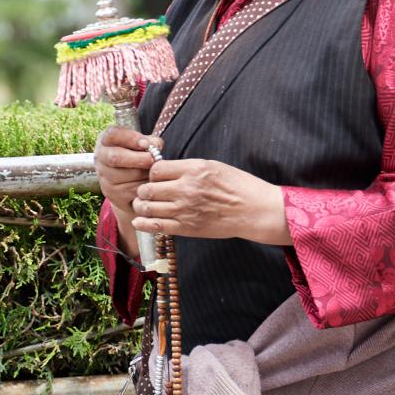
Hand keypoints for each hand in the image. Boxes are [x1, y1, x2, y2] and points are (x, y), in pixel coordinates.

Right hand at [93, 126, 163, 214]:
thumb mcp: (139, 145)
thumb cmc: (135, 157)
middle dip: (138, 158)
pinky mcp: (112, 193)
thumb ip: (149, 141)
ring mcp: (104, 177)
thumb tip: (155, 146)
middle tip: (154, 159)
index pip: (113, 134)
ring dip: (144, 173)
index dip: (131, 138)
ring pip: (126, 176)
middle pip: (116, 157)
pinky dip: (145, 187)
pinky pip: (132, 190)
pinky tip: (150, 183)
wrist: (125, 183)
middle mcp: (101, 158)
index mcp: (106, 141)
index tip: (146, 144)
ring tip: (154, 172)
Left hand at [131, 158, 291, 245]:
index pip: (156, 169)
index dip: (152, 173)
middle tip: (146, 192)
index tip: (156, 177)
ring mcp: (185, 210)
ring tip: (143, 206)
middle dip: (143, 190)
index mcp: (194, 170)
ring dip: (141, 206)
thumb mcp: (213, 166)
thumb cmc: (238, 186)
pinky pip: (156, 226)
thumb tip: (167, 171)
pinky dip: (144, 224)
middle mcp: (186, 189)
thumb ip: (188, 168)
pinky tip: (140, 221)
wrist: (254, 210)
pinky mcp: (187, 228)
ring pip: (148, 208)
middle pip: (147, 188)